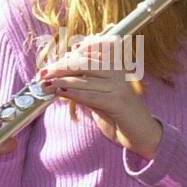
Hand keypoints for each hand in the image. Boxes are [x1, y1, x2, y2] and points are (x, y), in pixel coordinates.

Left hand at [39, 36, 161, 158]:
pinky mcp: (119, 103)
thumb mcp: (100, 96)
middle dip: (61, 67)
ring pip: (85, 79)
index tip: (55, 60)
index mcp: (117, 66)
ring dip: (62, 80)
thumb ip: (85, 84)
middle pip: (85, 63)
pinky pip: (91, 95)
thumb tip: (63, 74)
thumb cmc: (119, 115)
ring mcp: (120, 87)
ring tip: (47, 84)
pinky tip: (60, 93)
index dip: (72, 54)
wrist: (142, 135)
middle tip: (43, 73)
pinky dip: (73, 94)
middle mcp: (119, 73)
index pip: (93, 51)